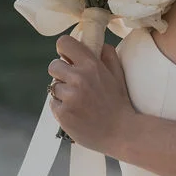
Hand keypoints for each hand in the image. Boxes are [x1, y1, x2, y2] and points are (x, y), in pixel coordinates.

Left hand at [47, 35, 134, 154]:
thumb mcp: (118, 75)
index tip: (68, 58)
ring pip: (53, 86)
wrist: (122, 133)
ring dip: (62, 93)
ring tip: (79, 102)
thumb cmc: (119, 103)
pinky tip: (76, 112)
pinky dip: (61, 108)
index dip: (64, 50)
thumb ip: (107, 55)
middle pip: (53, 66)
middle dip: (62, 74)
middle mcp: (78, 78)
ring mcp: (69, 96)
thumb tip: (96, 43)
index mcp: (91, 65)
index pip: (64, 43)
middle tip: (75, 85)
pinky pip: (53, 103)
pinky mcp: (62, 113)